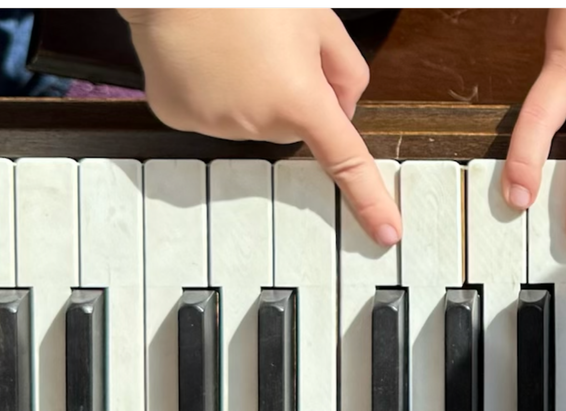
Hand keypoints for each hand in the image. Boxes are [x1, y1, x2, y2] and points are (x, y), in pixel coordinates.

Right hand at [121, 8, 400, 245]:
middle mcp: (257, 122)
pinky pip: (211, 113)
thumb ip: (347, 71)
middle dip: (292, 95)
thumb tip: (342, 109)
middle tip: (272, 48)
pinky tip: (205, 58)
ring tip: (234, 45)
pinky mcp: (178, 115)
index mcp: (301, 101)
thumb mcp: (320, 22)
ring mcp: (213, 123)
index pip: (346, 161)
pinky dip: (213, 92)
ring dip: (251, 93)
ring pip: (251, 120)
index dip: (370, 200)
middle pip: (292, 126)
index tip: (387, 232)